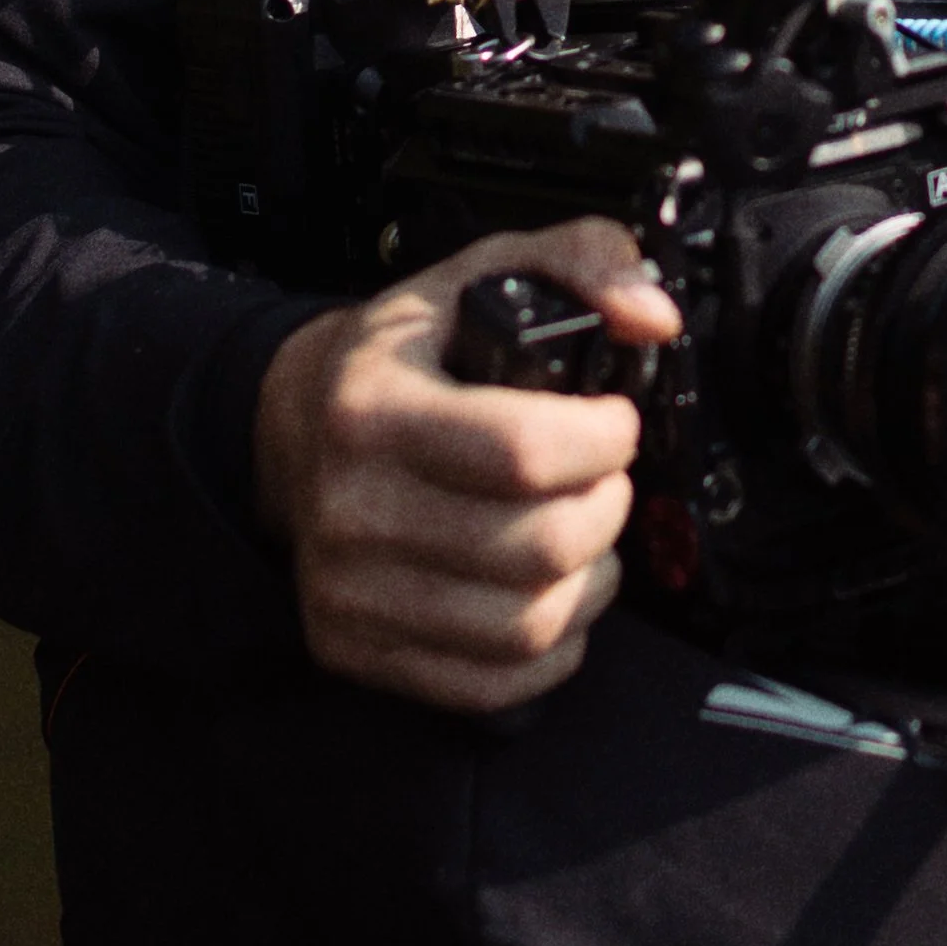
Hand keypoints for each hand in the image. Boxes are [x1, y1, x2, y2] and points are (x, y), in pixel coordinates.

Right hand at [252, 217, 681, 712]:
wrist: (294, 425)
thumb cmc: (409, 353)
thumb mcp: (484, 271)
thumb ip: (581, 260)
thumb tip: (652, 317)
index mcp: (374, 408)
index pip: (523, 451)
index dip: (603, 439)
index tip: (615, 423)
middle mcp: (351, 506)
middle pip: (536, 548)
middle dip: (606, 510)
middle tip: (606, 480)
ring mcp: (348, 589)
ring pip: (523, 626)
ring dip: (591, 585)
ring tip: (589, 537)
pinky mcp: (356, 648)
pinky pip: (489, 684)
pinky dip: (550, 652)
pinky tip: (554, 597)